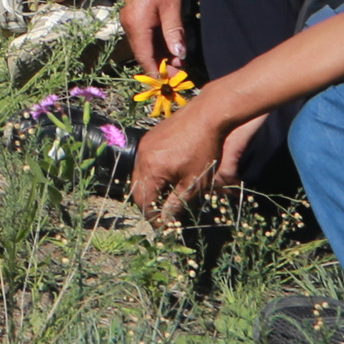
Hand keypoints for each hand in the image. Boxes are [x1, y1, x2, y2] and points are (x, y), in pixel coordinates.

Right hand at [122, 0, 186, 71]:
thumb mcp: (171, 8)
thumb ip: (174, 33)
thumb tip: (179, 57)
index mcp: (137, 26)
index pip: (145, 59)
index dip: (158, 73)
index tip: (172, 83)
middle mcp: (128, 26)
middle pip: (143, 54)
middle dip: (161, 66)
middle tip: (180, 73)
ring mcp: (127, 21)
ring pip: (143, 46)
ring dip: (158, 55)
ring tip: (178, 62)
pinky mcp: (130, 16)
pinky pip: (141, 36)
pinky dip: (154, 44)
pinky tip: (168, 47)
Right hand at [131, 99, 225, 220]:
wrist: (206, 115)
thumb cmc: (203, 150)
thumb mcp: (193, 182)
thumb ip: (177, 203)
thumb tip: (167, 220)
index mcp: (151, 169)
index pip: (144, 201)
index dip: (153, 217)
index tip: (164, 227)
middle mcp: (142, 157)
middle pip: (137, 188)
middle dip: (148, 204)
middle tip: (163, 215)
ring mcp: (144, 145)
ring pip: (140, 175)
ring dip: (150, 188)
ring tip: (165, 198)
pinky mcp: (150, 138)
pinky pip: (145, 162)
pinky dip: (152, 174)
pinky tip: (166, 177)